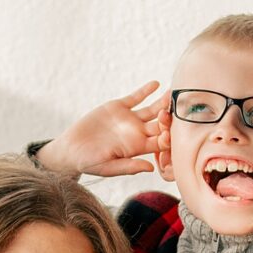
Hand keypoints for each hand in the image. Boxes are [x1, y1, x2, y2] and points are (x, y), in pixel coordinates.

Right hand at [41, 83, 166, 180]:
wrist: (71, 149)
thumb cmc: (88, 162)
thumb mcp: (107, 167)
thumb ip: (129, 166)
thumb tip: (151, 168)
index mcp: (137, 148)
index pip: (160, 142)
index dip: (169, 137)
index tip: (174, 132)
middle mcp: (137, 133)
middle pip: (161, 124)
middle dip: (171, 117)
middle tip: (181, 109)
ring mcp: (129, 119)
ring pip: (152, 109)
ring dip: (163, 101)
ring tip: (173, 93)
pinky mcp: (118, 107)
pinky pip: (136, 97)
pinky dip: (145, 91)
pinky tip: (156, 84)